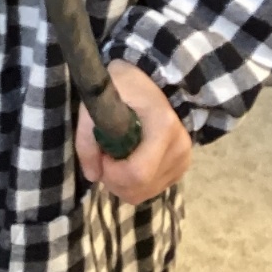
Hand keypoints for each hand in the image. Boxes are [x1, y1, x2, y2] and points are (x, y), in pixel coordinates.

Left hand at [75, 61, 191, 204]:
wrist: (154, 78)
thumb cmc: (125, 85)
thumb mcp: (99, 100)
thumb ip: (88, 138)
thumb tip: (93, 175)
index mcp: (163, 127)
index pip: (137, 173)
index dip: (112, 173)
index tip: (101, 155)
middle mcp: (179, 147)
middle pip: (141, 188)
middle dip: (114, 181)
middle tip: (105, 157)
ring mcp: (183, 159)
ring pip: (146, 193)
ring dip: (123, 184)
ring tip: (117, 157)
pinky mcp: (181, 167)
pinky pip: (153, 189)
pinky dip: (136, 183)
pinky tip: (130, 160)